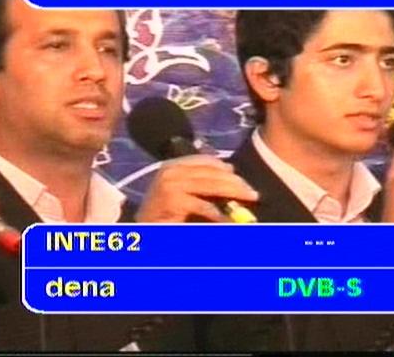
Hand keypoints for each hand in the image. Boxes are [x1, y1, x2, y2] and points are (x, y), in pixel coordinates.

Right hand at [136, 155, 258, 222]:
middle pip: (212, 172)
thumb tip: (233, 175)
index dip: (227, 170)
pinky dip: (218, 213)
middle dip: (236, 183)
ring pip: (211, 185)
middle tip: (253, 193)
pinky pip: (202, 205)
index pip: (207, 161)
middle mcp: (171, 170)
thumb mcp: (184, 193)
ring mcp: (170, 183)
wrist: (140, 231)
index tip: (243, 181)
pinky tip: (229, 219)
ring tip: (249, 199)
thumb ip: (202, 183)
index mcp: (174, 165)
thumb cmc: (163, 214)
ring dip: (233, 193)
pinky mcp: (172, 200)